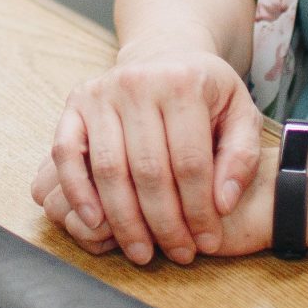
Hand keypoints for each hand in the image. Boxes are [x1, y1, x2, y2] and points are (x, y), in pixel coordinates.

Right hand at [27, 34, 263, 265]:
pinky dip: (77, 190)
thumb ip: (242, 157)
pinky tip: (94, 221)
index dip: (199, 210)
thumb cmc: (205, 93)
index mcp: (183, 82)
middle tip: (177, 254)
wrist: (165, 53)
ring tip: (140, 251)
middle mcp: (138, 82)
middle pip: (149, 170)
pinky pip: (66, 152)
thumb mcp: (240, 114)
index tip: (207, 242)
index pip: (190, 162)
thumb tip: (222, 204)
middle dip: (165, 222)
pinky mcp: (75, 103)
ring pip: (108, 169)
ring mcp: (101, 92)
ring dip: (124, 219)